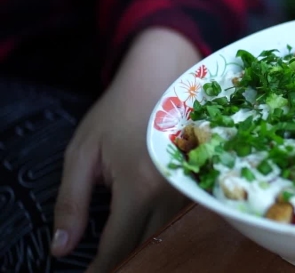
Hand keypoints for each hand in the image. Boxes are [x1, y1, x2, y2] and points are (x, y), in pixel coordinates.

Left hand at [52, 28, 199, 271]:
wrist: (164, 74)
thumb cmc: (119, 110)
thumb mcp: (82, 153)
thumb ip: (71, 202)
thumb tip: (61, 248)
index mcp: (139, 186)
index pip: (118, 244)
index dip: (101, 269)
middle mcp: (171, 190)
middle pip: (148, 244)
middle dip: (126, 259)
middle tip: (105, 263)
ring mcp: (191, 185)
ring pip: (168, 232)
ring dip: (147, 242)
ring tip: (125, 245)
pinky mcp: (201, 180)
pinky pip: (183, 216)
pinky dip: (165, 226)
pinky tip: (149, 223)